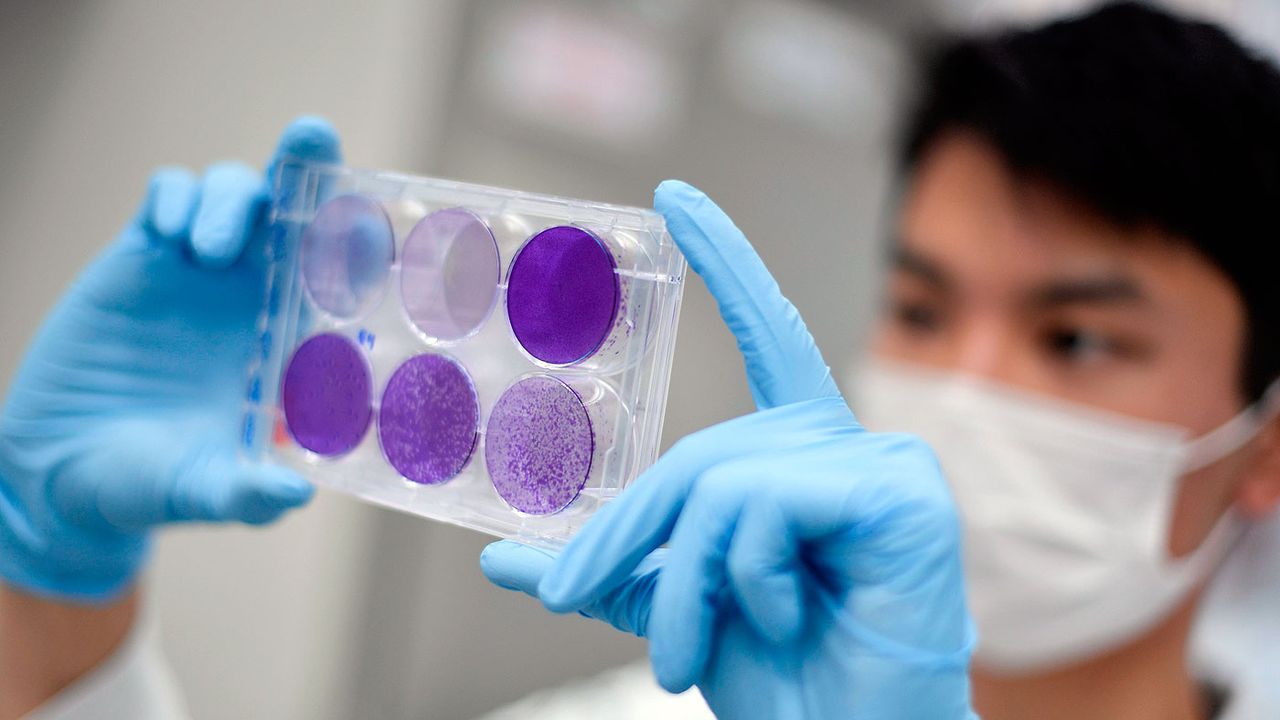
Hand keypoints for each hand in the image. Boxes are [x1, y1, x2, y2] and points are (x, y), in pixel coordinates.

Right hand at [0, 117, 340, 602]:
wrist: (65, 475)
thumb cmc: (154, 486)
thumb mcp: (203, 491)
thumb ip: (247, 494)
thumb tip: (293, 495)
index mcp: (291, 342)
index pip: (340, 277)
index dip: (360, 237)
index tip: (383, 206)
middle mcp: (256, 299)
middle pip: (295, 212)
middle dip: (306, 164)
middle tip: (313, 136)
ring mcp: (201, 274)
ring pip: (237, 195)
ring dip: (232, 200)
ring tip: (207, 252)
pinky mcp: (143, 260)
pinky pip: (170, 197)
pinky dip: (178, 199)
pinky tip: (170, 236)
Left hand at [481, 181, 975, 718]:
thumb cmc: (787, 679)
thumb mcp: (678, 606)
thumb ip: (610, 568)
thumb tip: (507, 560)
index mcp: (803, 455)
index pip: (762, 334)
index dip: (725, 261)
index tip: (675, 200)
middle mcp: (848, 443)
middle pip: (700, 455)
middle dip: (625, 536)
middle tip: (574, 598)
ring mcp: (884, 463)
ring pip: (721, 482)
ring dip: (679, 580)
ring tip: (683, 656)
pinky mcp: (903, 495)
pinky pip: (766, 504)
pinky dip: (745, 576)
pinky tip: (786, 616)